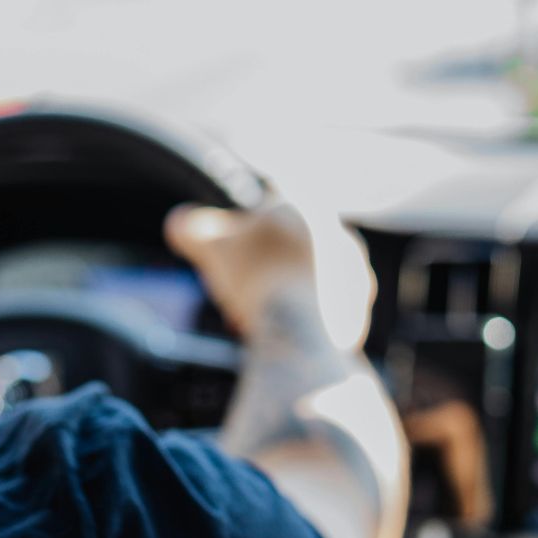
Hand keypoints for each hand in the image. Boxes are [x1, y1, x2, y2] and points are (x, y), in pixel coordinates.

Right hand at [165, 199, 372, 351]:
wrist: (301, 329)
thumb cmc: (256, 277)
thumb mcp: (210, 244)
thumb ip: (192, 228)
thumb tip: (178, 223)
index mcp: (307, 205)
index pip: (270, 204)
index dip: (243, 229)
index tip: (231, 253)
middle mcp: (339, 233)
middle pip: (290, 246)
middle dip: (263, 265)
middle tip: (238, 289)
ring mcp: (354, 273)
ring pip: (307, 279)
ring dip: (281, 292)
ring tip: (255, 316)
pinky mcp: (359, 310)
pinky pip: (322, 310)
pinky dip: (299, 318)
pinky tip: (278, 332)